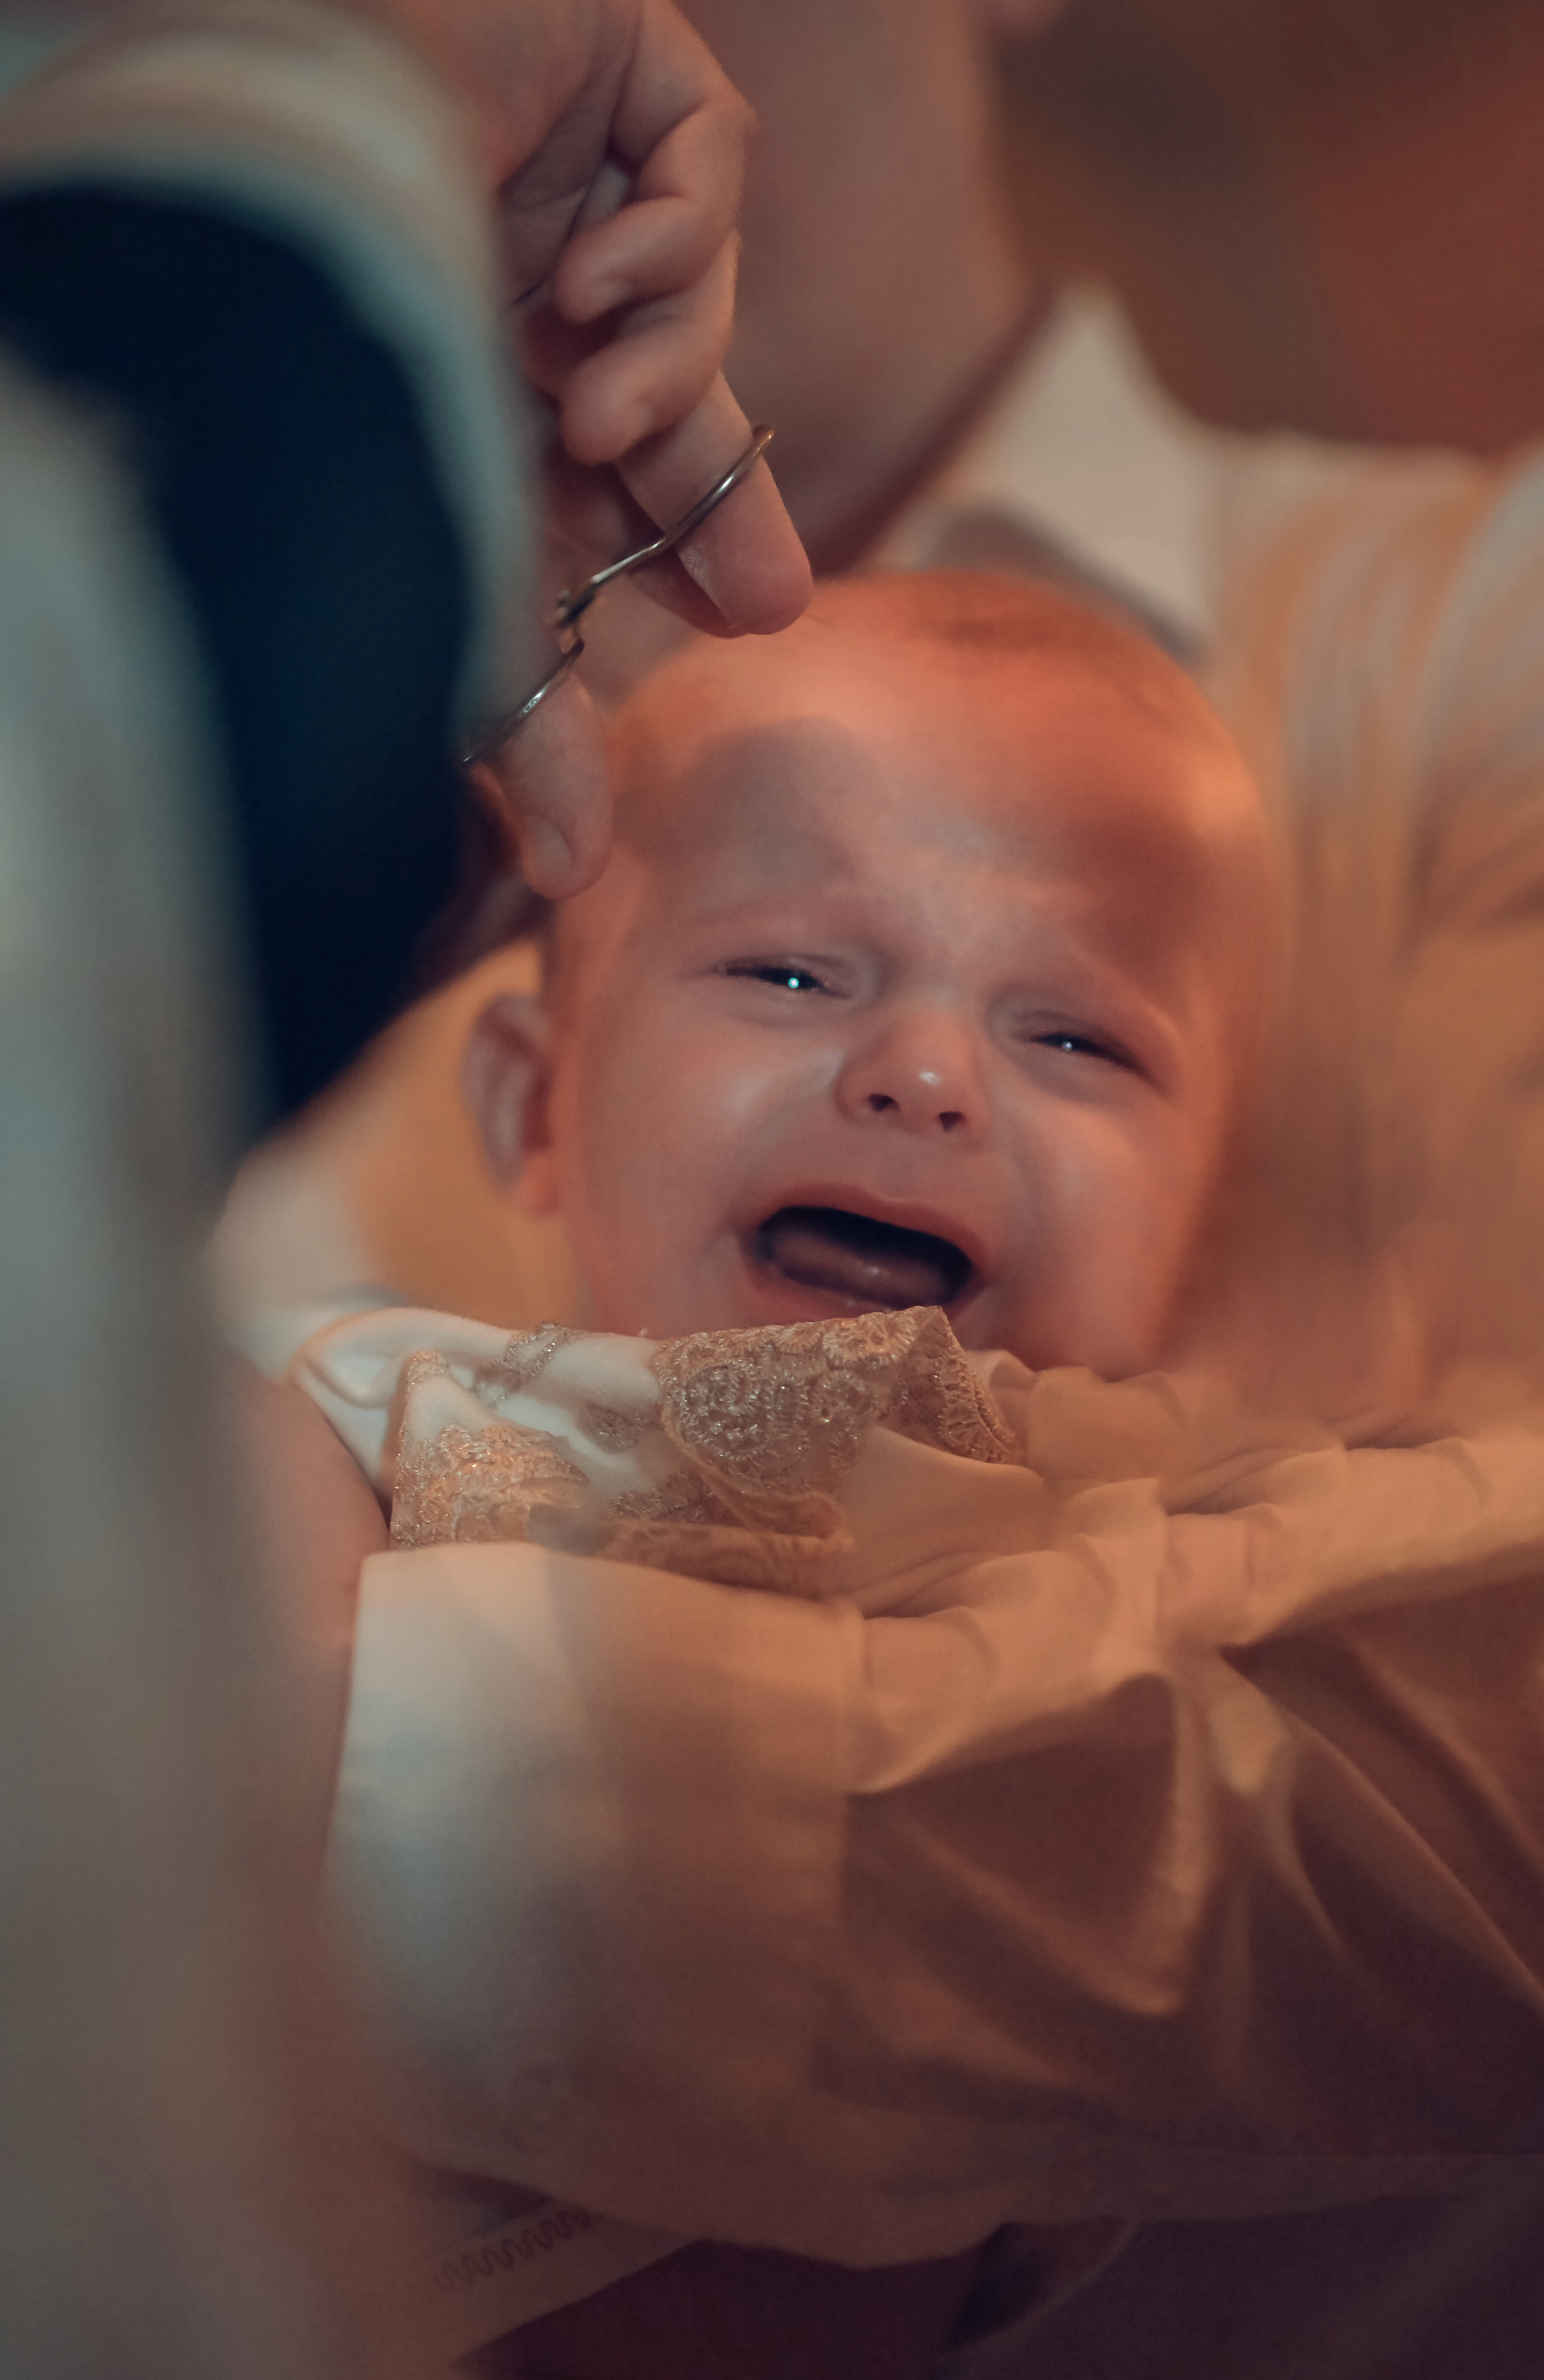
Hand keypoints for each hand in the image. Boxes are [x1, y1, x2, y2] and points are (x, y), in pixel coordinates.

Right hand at [357, 0, 811, 894]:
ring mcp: (557, 159)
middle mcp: (511, 268)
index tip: (751, 621)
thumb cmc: (334, 362)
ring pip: (691, 289)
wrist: (273, 166)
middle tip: (772, 603)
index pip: (599, 461)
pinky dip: (677, 239)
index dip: (682, 536)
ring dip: (668, 374)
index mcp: (463, 363)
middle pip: (669, 389)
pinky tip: (595, 284)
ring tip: (599, 416)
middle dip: (723, 491)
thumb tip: (570, 874)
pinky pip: (705, 158)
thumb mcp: (452, 560)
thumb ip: (521, 712)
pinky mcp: (602, 53)